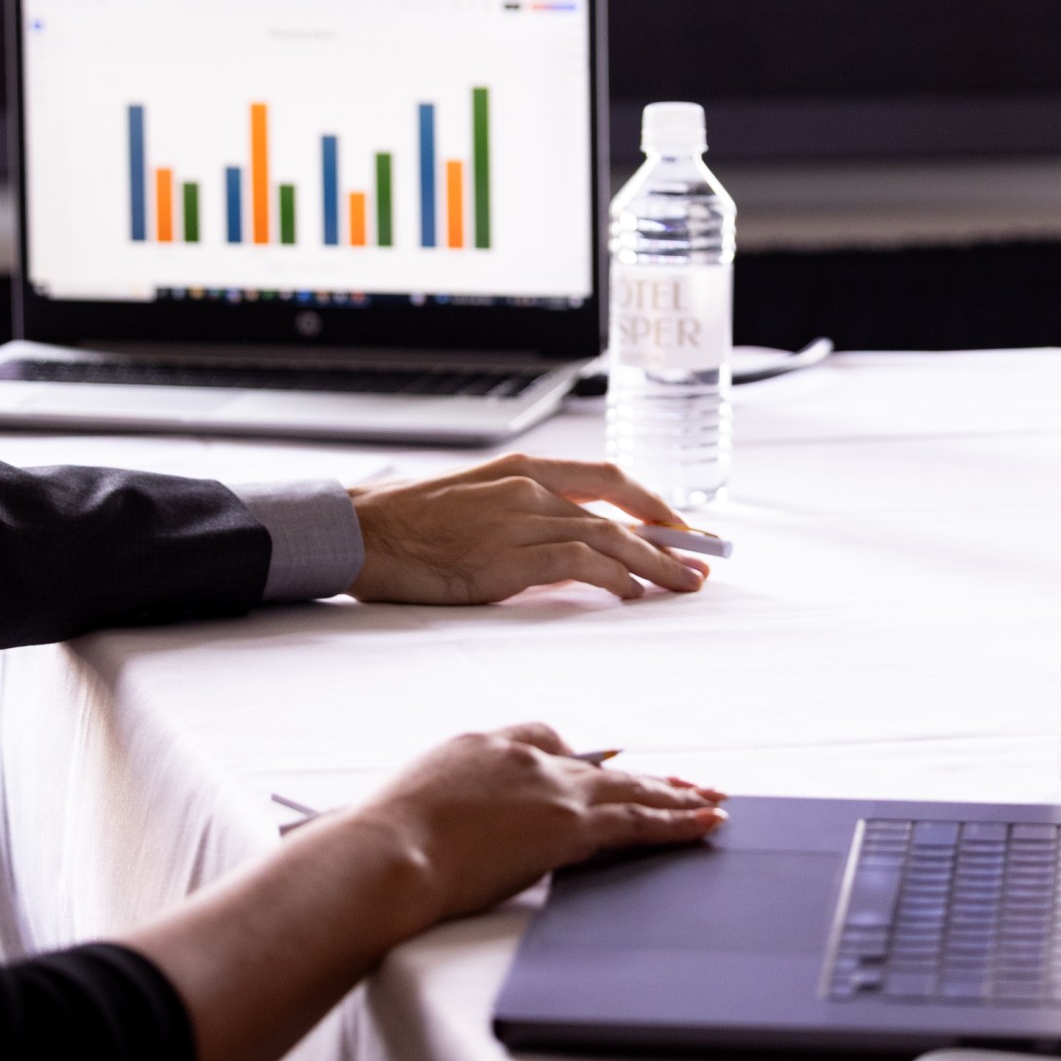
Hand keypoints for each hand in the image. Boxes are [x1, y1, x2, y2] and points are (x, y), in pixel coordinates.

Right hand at [133, 721, 726, 1060]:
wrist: (382, 856)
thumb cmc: (372, 850)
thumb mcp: (398, 815)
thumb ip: (420, 816)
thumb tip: (394, 848)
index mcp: (475, 745)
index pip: (540, 739)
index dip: (570, 759)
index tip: (589, 770)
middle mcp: (518, 754)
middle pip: (593, 761)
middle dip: (637, 775)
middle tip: (681, 781)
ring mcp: (545, 785)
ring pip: (626, 787)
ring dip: (673, 795)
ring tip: (713, 801)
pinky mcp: (567, 823)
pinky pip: (637, 820)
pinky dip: (676, 820)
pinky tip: (706, 824)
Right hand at [350, 452, 708, 604]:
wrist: (361, 532)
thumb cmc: (410, 523)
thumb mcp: (476, 500)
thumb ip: (523, 514)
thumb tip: (569, 546)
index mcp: (522, 467)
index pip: (606, 477)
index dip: (651, 501)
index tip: (679, 525)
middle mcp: (527, 485)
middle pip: (619, 507)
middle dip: (667, 535)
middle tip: (700, 560)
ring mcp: (518, 519)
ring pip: (608, 536)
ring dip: (654, 562)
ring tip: (682, 584)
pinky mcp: (506, 557)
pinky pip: (578, 563)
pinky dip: (614, 578)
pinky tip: (632, 593)